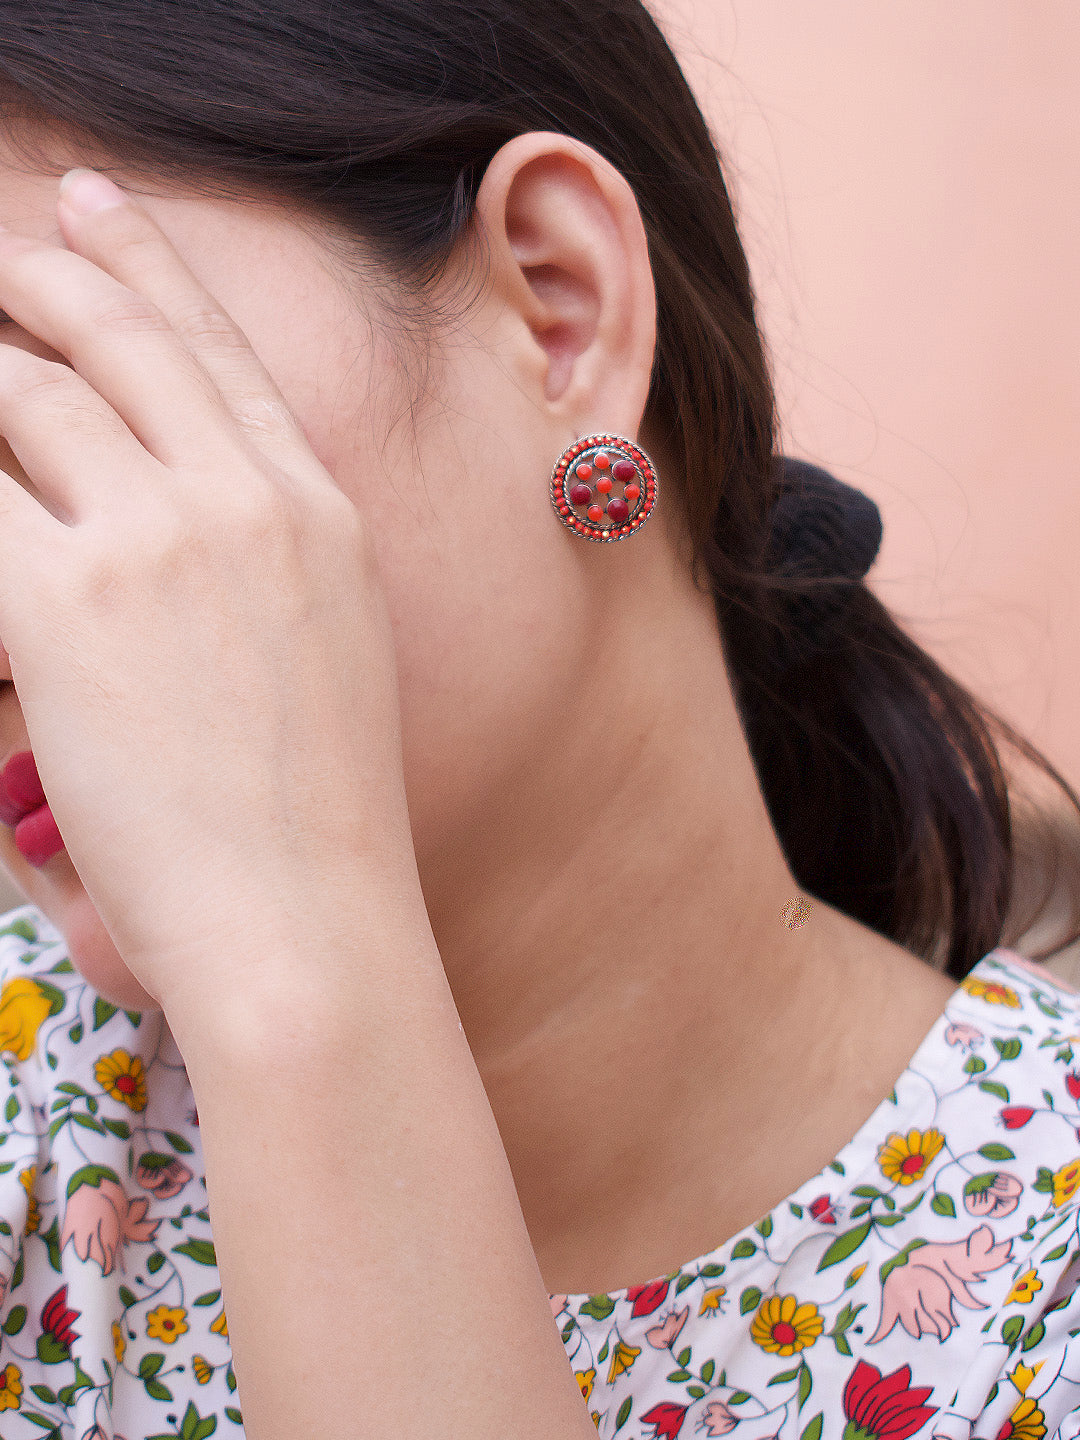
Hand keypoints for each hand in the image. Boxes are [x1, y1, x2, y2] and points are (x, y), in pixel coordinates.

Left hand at [0, 170, 416, 1012]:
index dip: (148, 267)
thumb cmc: (320, 820)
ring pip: (29, 394)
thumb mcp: (329, 656)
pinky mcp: (65, 603)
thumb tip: (171, 520)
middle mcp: (246, 501)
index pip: (219, 354)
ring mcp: (160, 541)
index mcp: (317, 512)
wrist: (310, 919)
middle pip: (119, 341)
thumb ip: (266, 563)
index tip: (97, 208)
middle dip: (40, 276)